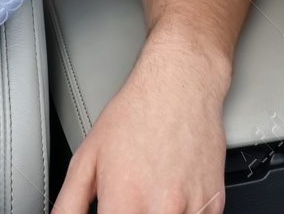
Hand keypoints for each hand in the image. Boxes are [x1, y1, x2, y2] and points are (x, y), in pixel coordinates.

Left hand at [52, 36, 230, 213]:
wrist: (181, 83)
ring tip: (151, 197)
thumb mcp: (86, 156)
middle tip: (131, 204)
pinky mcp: (214, 202)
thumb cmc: (136, 113)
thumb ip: (69, 204)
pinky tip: (173, 197)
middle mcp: (161, 209)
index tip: (110, 213)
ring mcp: (192, 207)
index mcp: (124, 203)